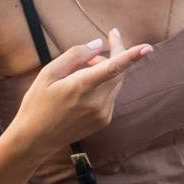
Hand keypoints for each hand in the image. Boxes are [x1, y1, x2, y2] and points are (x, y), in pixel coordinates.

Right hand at [10, 29, 152, 159]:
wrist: (35, 139)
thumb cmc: (37, 103)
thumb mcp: (48, 73)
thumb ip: (74, 55)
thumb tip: (98, 44)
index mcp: (81, 87)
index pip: (112, 68)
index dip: (131, 56)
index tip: (147, 48)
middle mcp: (96, 102)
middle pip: (118, 72)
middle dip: (112, 55)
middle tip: (92, 53)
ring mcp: (102, 113)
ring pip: (116, 83)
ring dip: (106, 71)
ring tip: (80, 72)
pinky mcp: (104, 120)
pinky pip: (111, 95)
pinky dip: (103, 85)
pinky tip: (83, 90)